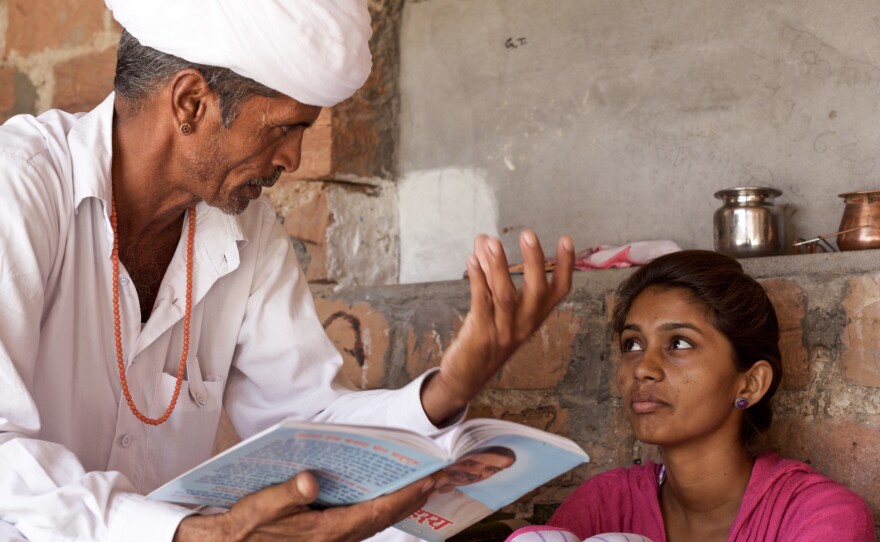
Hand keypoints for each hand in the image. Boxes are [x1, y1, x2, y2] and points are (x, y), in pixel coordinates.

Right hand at [173, 471, 437, 540]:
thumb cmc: (241, 529)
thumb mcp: (257, 508)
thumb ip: (284, 494)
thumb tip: (310, 479)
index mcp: (323, 532)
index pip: (375, 513)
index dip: (405, 497)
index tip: (430, 481)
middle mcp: (333, 539)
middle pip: (382, 519)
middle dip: (410, 499)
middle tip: (437, 479)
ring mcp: (329, 540)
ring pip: (372, 522)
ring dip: (395, 504)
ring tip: (417, 483)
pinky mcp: (323, 537)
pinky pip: (359, 523)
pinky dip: (376, 509)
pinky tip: (379, 494)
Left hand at [421, 230, 573, 424]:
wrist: (466, 378)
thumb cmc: (484, 338)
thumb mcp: (497, 308)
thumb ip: (492, 274)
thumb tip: (485, 239)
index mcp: (534, 318)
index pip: (558, 291)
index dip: (565, 266)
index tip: (567, 240)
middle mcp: (524, 325)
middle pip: (537, 291)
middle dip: (534, 261)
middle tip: (529, 234)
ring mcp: (504, 332)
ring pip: (506, 296)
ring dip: (498, 267)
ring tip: (492, 241)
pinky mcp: (481, 337)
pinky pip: (481, 304)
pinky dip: (477, 280)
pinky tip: (472, 260)